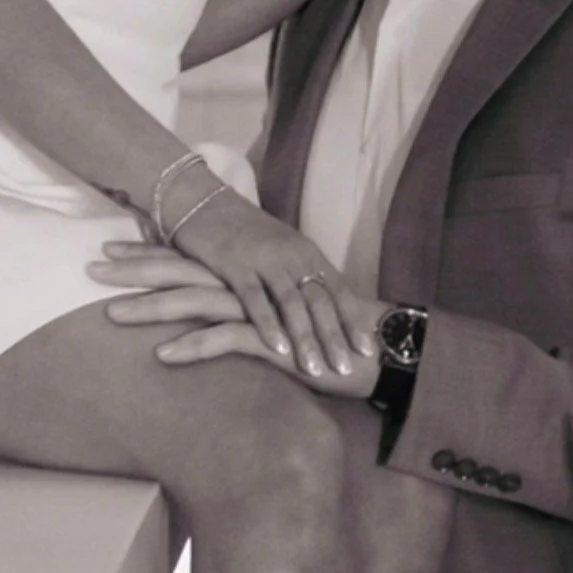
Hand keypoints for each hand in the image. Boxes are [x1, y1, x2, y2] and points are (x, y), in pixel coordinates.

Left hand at [91, 247, 382, 396]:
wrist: (370, 345)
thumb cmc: (318, 330)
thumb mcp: (271, 310)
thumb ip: (240, 302)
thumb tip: (206, 301)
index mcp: (242, 275)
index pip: (185, 257)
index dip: (145, 253)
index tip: (107, 249)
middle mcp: (245, 286)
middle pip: (180, 272)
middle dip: (134, 271)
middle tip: (90, 268)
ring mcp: (258, 311)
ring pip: (194, 303)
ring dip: (152, 308)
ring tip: (112, 313)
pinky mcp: (272, 340)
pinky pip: (224, 340)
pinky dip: (192, 346)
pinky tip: (161, 354)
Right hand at [165, 191, 377, 375]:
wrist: (204, 203)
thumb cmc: (247, 233)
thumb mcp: (284, 249)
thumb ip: (304, 276)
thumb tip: (329, 311)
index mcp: (308, 253)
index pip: (339, 290)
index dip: (353, 320)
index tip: (368, 350)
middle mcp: (291, 255)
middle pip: (320, 302)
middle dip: (334, 337)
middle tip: (346, 369)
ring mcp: (264, 259)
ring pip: (291, 304)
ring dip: (305, 339)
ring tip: (315, 369)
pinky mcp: (234, 265)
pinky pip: (254, 299)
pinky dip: (267, 324)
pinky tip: (277, 349)